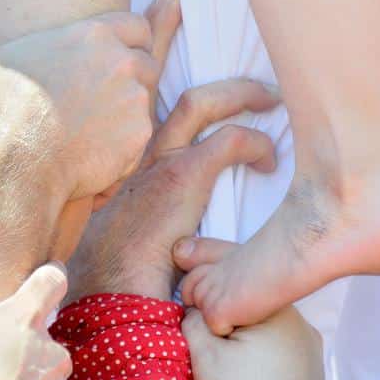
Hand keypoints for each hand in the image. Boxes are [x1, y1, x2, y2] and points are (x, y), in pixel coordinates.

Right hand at [0, 0, 180, 204]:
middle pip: (147, 63)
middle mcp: (120, 61)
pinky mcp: (138, 135)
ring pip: (144, 103)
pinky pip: (139, 141)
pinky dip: (123, 151)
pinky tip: (95, 160)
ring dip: (127, 116)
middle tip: (107, 101)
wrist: (15, 165)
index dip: (131, 42)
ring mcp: (134, 98)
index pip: (136, 26)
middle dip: (133, 80)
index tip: (118, 59)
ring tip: (95, 134)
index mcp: (91, 35)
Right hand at [66, 78, 279, 302]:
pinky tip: (269, 161)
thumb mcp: (128, 236)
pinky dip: (255, 144)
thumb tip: (175, 228)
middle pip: (183, 98)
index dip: (195, 108)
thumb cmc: (119, 277)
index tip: (225, 110)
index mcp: (131, 166)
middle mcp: (141, 153)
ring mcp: (159, 160)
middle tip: (261, 93)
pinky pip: (229, 140)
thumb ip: (147, 218)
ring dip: (241, 95)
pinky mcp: (181, 176)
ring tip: (271, 101)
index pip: (159, 116)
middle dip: (227, 87)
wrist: (108, 291)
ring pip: (200, 102)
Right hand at [177, 241, 328, 379]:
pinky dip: (256, 341)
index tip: (183, 284)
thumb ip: (193, 320)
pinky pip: (276, 341)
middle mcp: (296, 320)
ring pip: (263, 320)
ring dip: (240, 321)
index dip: (202, 280)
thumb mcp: (206, 355)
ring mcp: (306, 344)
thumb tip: (192, 307)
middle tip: (196, 303)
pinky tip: (240, 355)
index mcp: (273, 308)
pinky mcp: (307, 367)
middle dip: (222, 299)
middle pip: (250, 297)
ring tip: (216, 333)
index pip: (230, 279)